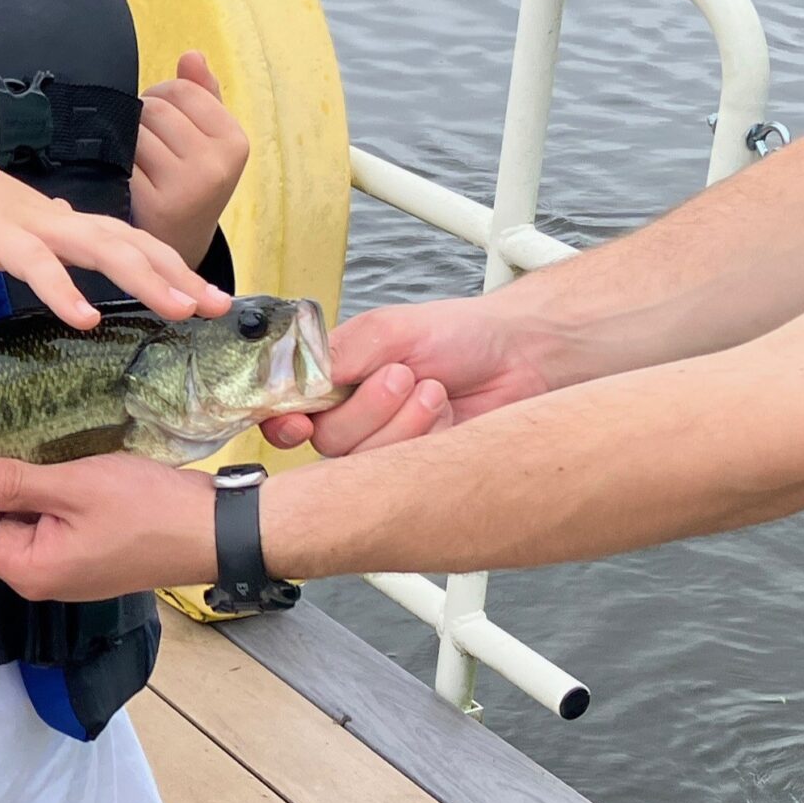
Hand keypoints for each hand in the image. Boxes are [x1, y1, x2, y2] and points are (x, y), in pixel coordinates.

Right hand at [0, 112, 232, 327]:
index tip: (208, 297)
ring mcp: (30, 225)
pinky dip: (63, 291)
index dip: (173, 266)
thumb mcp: (10, 219)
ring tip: (178, 310)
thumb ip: (44, 227)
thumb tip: (70, 223)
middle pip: (133, 244)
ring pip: (101, 249)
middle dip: (179, 275)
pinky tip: (85, 318)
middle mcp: (58, 219)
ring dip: (144, 279)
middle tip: (218, 306)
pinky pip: (37, 265)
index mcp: (63, 220)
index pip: (131, 242)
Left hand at [0, 453, 216, 599]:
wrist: (215, 530)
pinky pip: (38, 521)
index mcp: (28, 567)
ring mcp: (61, 565)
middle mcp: (37, 575)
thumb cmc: (148, 510)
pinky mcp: (81, 551)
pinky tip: (21, 457)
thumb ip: (10, 484)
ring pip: (9, 523)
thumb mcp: (73, 487)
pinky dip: (26, 493)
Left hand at [131, 52, 249, 268]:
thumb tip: (192, 54)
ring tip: (139, 160)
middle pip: (156, 108)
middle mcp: (217, 164)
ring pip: (135, 132)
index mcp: (235, 142)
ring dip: (126, 140)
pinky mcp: (155, 204)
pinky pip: (122, 161)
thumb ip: (203, 94)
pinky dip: (118, 165)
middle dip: (142, 117)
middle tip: (144, 141)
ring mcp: (187, 186)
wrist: (179, 246)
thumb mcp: (210, 140)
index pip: (183, 90)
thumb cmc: (191, 182)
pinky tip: (129, 180)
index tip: (162, 117)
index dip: (162, 96)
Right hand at [261, 295, 554, 455]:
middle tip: (402, 376)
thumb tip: (295, 382)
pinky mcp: (416, 466)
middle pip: (326, 439)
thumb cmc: (456, 334)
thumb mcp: (387, 331)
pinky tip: (444, 413)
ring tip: (432, 390)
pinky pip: (400, 471)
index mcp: (332, 378)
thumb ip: (337, 355)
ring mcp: (384, 444)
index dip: (284, 421)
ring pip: (361, 460)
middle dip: (366, 410)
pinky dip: (424, 437)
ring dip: (400, 421)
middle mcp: (351, 414)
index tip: (298, 422)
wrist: (519, 356)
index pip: (286, 409)